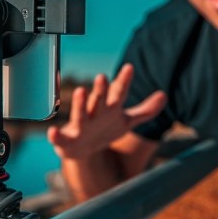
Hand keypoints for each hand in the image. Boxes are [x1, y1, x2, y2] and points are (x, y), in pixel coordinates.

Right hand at [47, 64, 166, 159]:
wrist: (81, 150)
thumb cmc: (104, 129)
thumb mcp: (126, 121)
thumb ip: (145, 111)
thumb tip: (164, 95)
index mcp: (109, 108)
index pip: (118, 93)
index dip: (123, 81)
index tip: (129, 68)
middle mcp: (94, 114)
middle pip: (99, 100)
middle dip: (101, 90)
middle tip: (102, 76)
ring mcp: (80, 126)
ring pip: (80, 115)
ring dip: (80, 103)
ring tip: (80, 90)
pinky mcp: (67, 141)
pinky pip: (60, 139)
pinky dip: (55, 135)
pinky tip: (53, 131)